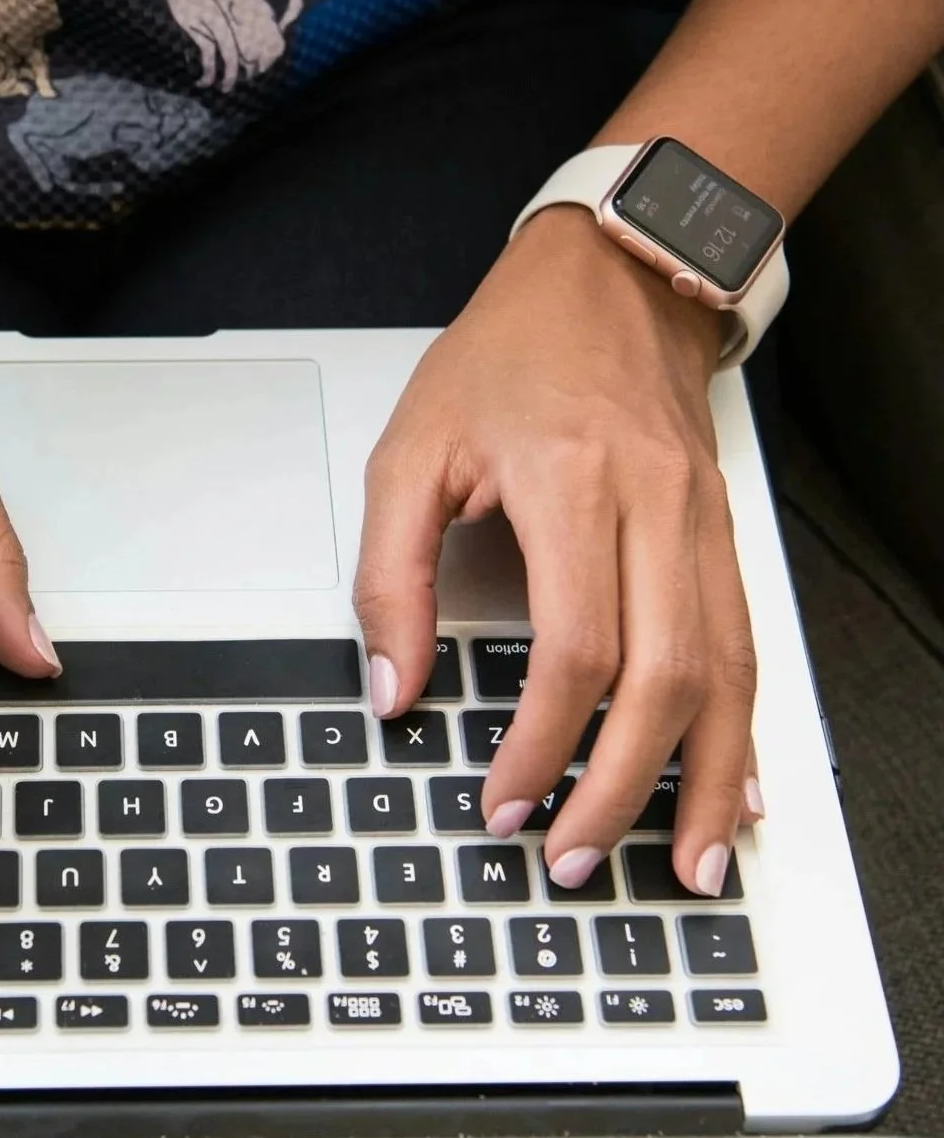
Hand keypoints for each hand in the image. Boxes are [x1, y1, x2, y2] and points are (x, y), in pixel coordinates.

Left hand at [354, 207, 762, 895]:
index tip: (503, 801)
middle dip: (622, 788)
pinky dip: (740, 725)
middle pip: (667, 678)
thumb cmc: (507, 356)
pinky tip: (735, 784)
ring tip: (688, 861)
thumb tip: (392, 686)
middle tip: (574, 857)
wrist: (612, 277)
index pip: (576, 648)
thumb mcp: (411, 450)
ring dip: (706, 780)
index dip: (541, 744)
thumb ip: (390, 574)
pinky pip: (747, 643)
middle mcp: (658, 508)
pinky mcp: (721, 532)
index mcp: (574, 483)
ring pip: (728, 674)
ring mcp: (703, 522)